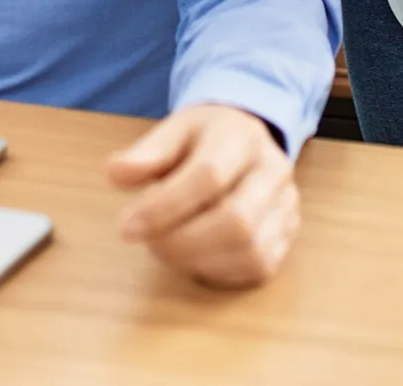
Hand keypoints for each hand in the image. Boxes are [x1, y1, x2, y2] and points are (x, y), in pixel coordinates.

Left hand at [106, 104, 298, 287]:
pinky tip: (193, 257)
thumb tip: (115, 173)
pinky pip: (258, 266)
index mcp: (242, 136)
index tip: (126, 226)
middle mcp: (273, 171)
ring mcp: (286, 206)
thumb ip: (146, 153)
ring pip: (250, 250)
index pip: (209, 175)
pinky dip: (219, 271)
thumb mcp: (173, 132)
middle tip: (147, 243)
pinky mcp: (287, 236)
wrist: (246, 140)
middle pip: (237, 220)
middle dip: (182, 242)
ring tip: (166, 248)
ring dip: (198, 260)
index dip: (164, 207)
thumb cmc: (203, 139)